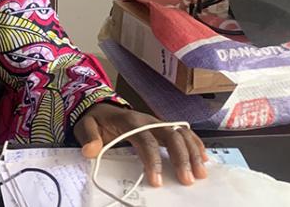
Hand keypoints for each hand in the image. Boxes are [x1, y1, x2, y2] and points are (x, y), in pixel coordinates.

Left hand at [73, 103, 208, 186]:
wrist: (100, 107)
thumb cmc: (96, 120)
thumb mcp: (85, 126)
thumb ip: (88, 137)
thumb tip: (91, 151)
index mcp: (130, 121)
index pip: (147, 140)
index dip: (153, 160)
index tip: (157, 181)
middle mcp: (148, 120)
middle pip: (171, 135)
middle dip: (182, 157)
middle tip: (187, 180)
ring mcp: (157, 122)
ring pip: (181, 133)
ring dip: (193, 152)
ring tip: (201, 173)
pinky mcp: (162, 127)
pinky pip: (183, 132)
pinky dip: (195, 144)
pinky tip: (204, 158)